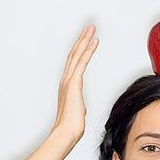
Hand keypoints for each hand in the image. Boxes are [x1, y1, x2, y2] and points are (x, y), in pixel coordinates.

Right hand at [51, 23, 98, 140]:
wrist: (66, 131)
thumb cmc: (71, 125)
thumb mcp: (77, 112)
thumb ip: (78, 106)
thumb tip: (80, 108)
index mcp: (67, 85)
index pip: (74, 63)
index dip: (79, 50)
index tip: (85, 40)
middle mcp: (66, 80)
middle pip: (74, 54)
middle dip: (82, 39)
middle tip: (89, 28)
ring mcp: (69, 80)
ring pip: (77, 54)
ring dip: (85, 40)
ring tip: (91, 29)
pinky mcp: (74, 83)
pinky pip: (82, 62)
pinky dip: (88, 50)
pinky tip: (94, 42)